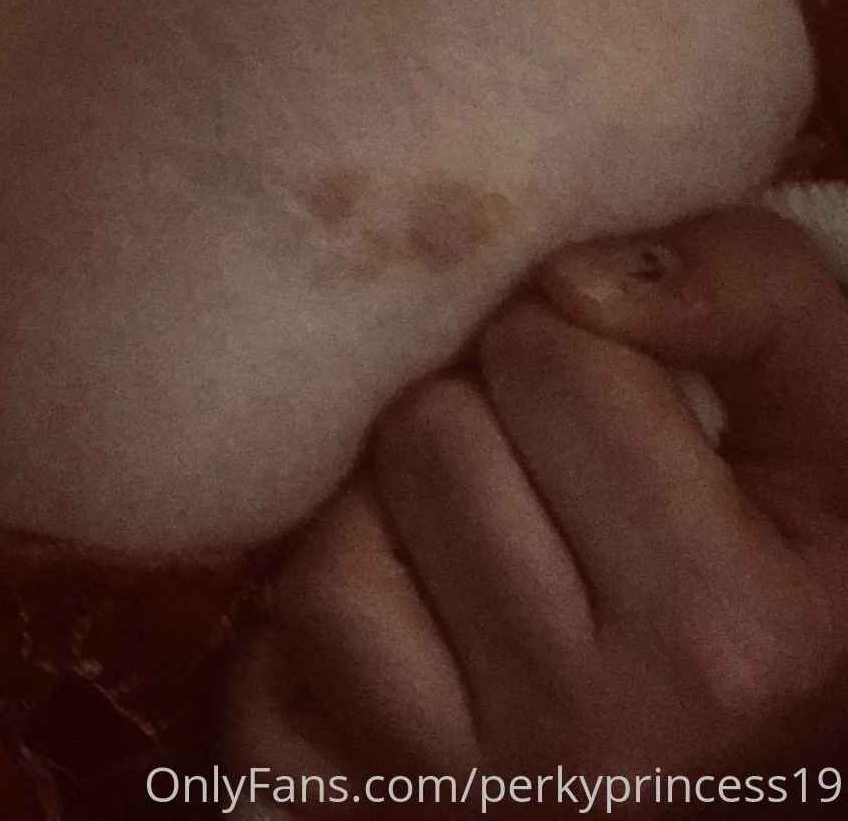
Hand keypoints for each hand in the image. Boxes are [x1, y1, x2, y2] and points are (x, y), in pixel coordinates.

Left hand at [223, 209, 847, 784]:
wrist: (758, 779)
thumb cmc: (794, 576)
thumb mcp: (829, 428)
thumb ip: (748, 295)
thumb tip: (573, 282)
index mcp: (727, 630)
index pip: (549, 356)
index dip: (568, 343)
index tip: (608, 397)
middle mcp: (597, 740)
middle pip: (425, 442)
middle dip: (471, 418)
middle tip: (534, 471)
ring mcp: (471, 805)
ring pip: (328, 559)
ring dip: (381, 527)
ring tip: (466, 549)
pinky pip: (259, 690)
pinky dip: (301, 651)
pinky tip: (400, 639)